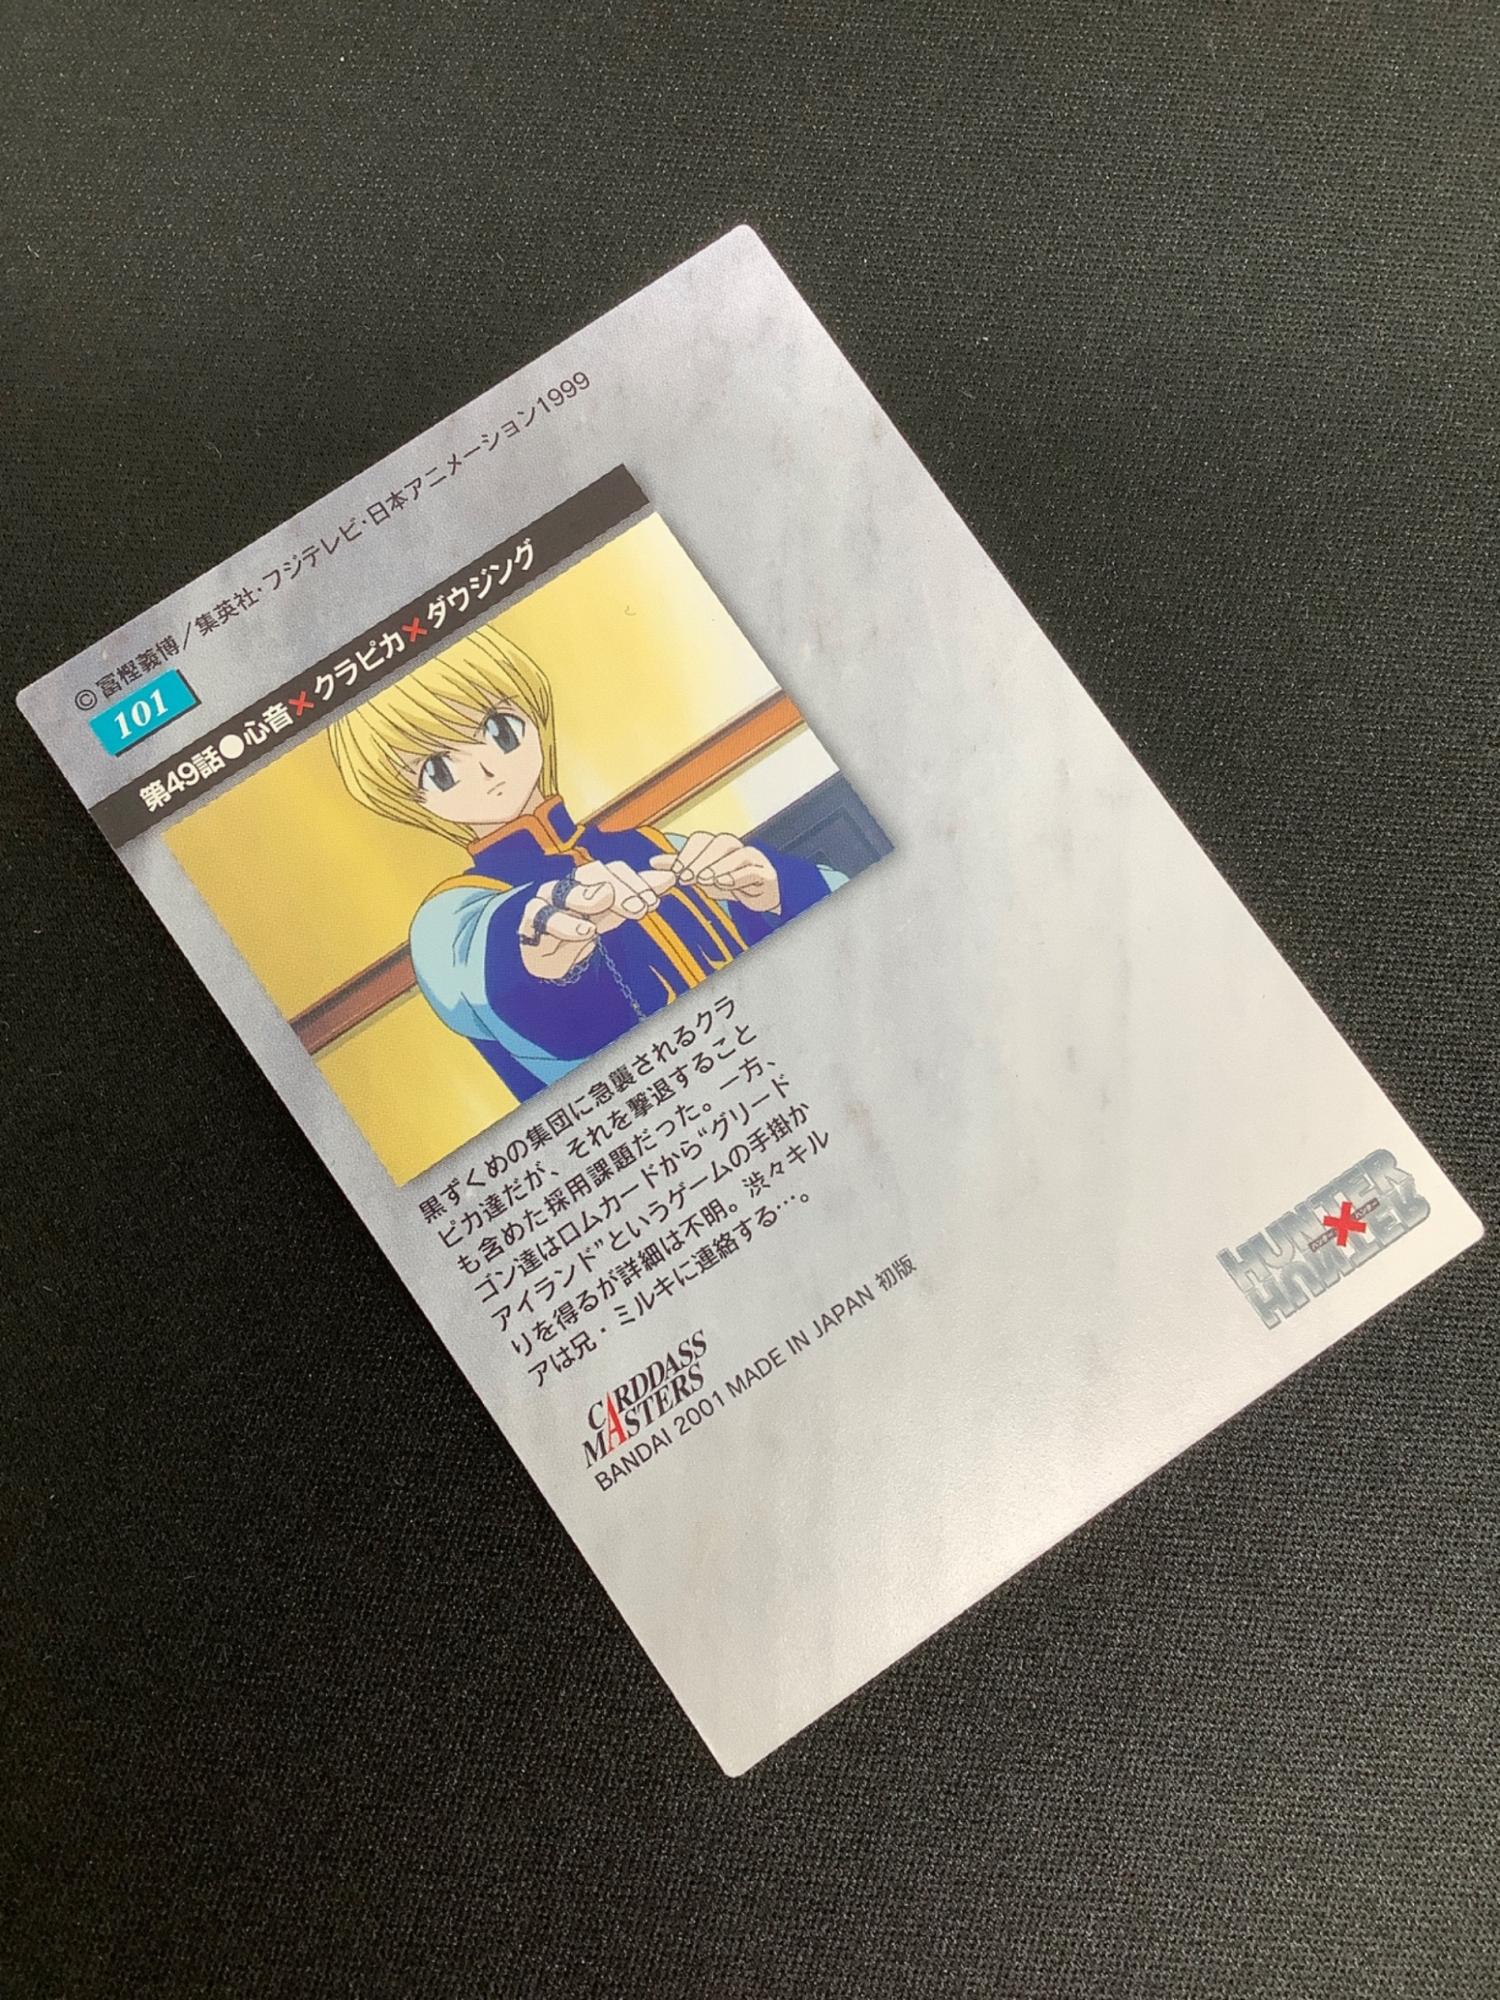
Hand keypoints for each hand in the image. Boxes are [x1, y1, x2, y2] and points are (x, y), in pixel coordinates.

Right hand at [518, 858, 675, 981]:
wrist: (547, 958)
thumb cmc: (580, 930)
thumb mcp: (612, 915)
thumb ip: (636, 896)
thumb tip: (669, 876)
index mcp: (593, 882)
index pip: (616, 871)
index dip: (636, 882)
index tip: (655, 901)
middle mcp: (571, 886)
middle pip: (595, 875)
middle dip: (620, 890)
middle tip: (640, 908)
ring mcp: (549, 900)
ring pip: (568, 891)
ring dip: (589, 897)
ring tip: (607, 903)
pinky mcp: (532, 920)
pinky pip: (546, 917)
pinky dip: (567, 925)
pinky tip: (586, 932)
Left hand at [670, 831, 781, 913]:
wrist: (762, 898)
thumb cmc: (732, 884)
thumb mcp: (703, 877)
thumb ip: (681, 868)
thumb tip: (654, 863)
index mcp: (719, 846)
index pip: (701, 841)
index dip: (688, 854)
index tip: (676, 872)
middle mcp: (737, 848)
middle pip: (719, 843)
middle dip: (701, 861)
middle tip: (687, 878)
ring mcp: (754, 859)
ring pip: (737, 854)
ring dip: (718, 867)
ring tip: (704, 880)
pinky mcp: (766, 874)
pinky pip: (752, 870)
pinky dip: (737, 875)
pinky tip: (724, 883)